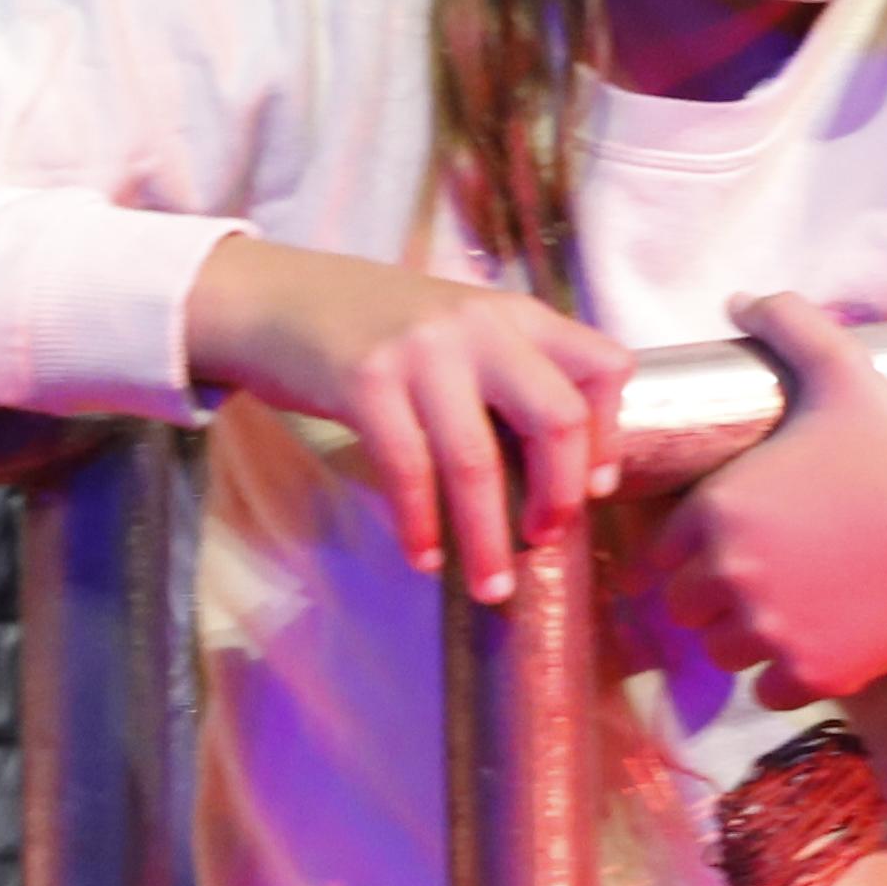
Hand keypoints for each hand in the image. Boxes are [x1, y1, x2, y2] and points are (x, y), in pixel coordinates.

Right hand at [183, 234, 631, 602]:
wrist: (277, 298)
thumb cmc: (380, 328)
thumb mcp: (462, 332)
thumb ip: (511, 378)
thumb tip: (561, 470)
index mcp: (517, 316)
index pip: (604, 366)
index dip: (609, 436)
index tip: (595, 489)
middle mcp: (480, 327)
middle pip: (556, 417)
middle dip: (560, 495)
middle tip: (545, 539)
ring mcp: (422, 352)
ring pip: (477, 461)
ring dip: (488, 537)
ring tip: (493, 587)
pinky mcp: (365, 382)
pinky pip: (408, 469)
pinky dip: (420, 525)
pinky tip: (424, 557)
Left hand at [640, 291, 886, 701]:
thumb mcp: (845, 377)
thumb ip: (790, 326)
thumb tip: (743, 297)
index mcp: (719, 511)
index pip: (662, 553)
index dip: (693, 549)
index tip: (730, 543)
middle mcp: (729, 577)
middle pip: (684, 610)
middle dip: (713, 598)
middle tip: (762, 578)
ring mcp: (767, 633)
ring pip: (721, 655)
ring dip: (745, 640)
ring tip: (790, 612)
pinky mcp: (809, 675)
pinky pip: (766, 693)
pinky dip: (786, 677)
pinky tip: (819, 643)